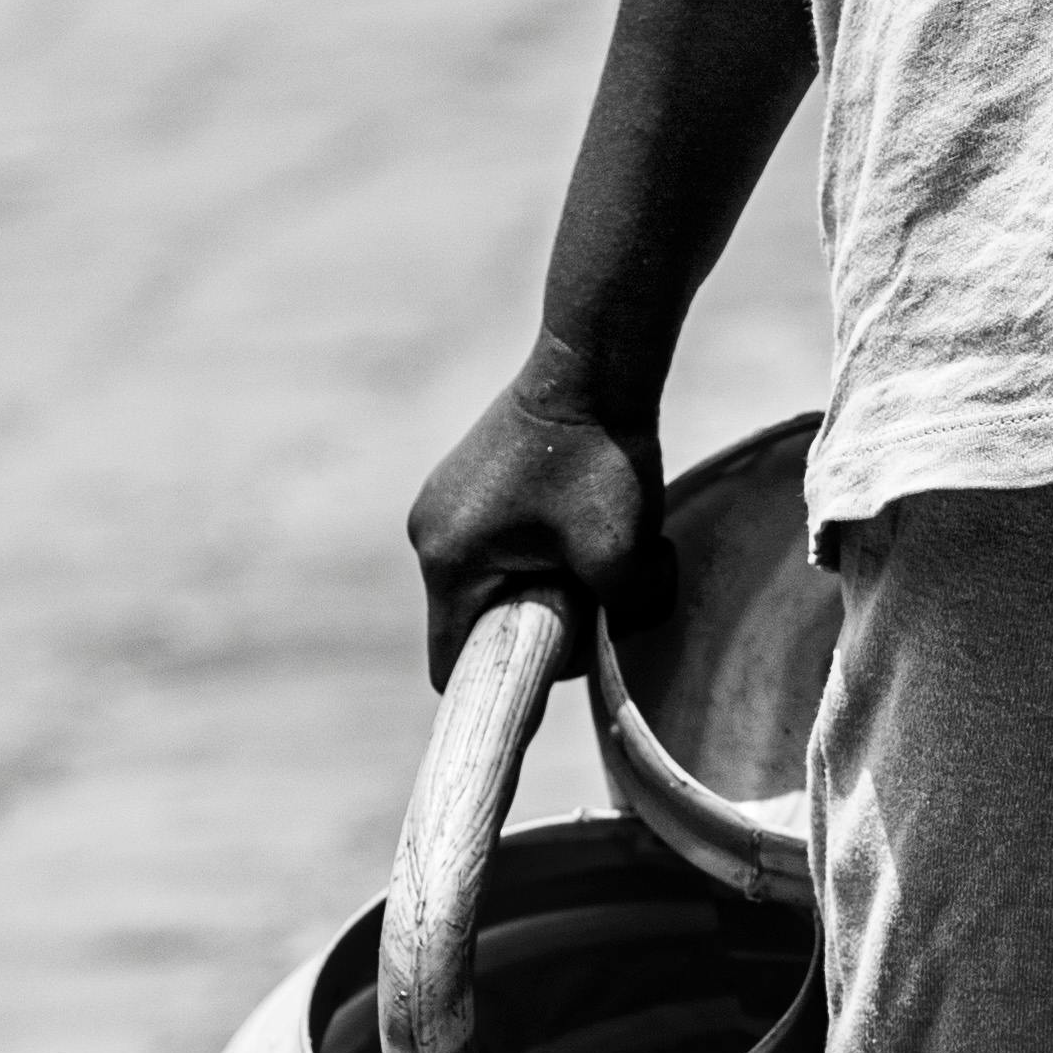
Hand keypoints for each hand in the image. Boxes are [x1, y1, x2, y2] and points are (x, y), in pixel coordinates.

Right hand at [407, 351, 666, 688]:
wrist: (595, 369)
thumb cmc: (603, 461)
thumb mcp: (624, 558)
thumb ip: (619, 621)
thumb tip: (610, 649)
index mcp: (447, 562)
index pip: (453, 666)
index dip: (505, 683)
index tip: (559, 666)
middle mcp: (429, 536)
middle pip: (481, 625)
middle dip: (545, 621)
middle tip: (599, 587)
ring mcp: (441, 506)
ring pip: (494, 584)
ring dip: (548, 582)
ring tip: (595, 541)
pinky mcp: (464, 486)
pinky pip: (496, 548)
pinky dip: (541, 551)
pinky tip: (580, 518)